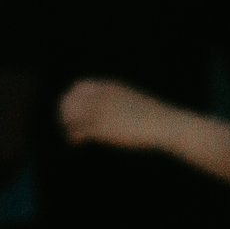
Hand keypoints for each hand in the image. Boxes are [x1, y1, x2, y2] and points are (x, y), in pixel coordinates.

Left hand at [59, 79, 188, 150]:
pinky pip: (78, 130)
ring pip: (70, 116)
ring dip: (67, 125)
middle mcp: (102, 97)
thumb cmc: (151, 115)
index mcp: (110, 87)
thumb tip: (109, 106)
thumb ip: (116, 99)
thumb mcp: (132, 99)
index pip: (78, 87)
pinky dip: (73, 136)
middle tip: (67, 123)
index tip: (72, 108)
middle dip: (65, 112)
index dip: (72, 97)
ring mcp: (101, 111)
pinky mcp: (102, 127)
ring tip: (72, 134)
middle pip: (70, 101)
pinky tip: (76, 142)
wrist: (164, 124)